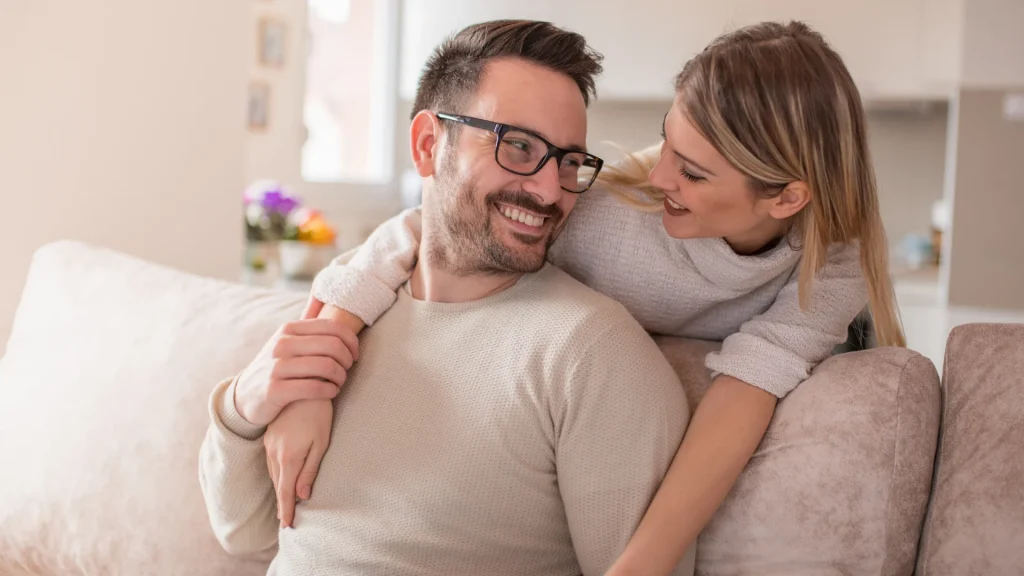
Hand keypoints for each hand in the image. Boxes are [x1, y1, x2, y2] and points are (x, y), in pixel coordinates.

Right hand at [233, 313, 358, 426]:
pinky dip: (330, 391)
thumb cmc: (277, 367)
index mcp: (288, 329)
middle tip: (347, 370)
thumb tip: (322, 298)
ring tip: (339, 382)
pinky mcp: (274, 390)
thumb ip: (306, 325)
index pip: (333, 328)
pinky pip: (314, 388)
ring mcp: (276, 367)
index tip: (355, 355)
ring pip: (326, 367)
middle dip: (347, 360)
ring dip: (341, 377)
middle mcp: (281, 345)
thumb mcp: (286, 341)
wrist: (246, 396)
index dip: (352, 341)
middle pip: (333, 346)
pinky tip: (331, 392)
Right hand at [265, 398, 332, 527]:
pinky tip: (281, 478)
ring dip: (279, 489)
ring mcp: (269, 444)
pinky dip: (276, 475)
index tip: (287, 526)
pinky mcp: (269, 436)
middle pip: (278, 485)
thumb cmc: (318, 414)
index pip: (286, 492)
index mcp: (288, 457)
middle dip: (282, 503)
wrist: (302, 385)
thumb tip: (303, 495)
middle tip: (285, 521)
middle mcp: (274, 453)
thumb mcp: (320, 442)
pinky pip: (271, 462)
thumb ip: (310, 470)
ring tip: (283, 504)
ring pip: (273, 474)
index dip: (286, 510)